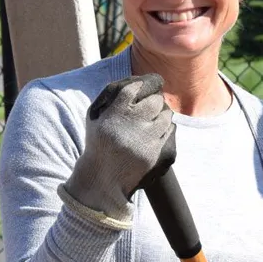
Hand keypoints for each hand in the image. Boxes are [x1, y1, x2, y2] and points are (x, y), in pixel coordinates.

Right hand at [59, 74, 174, 228]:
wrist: (103, 178)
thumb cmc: (98, 144)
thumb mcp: (95, 119)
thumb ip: (110, 100)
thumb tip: (134, 83)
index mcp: (113, 115)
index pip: (132, 89)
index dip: (140, 86)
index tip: (142, 88)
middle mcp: (129, 125)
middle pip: (154, 101)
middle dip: (154, 101)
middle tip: (152, 104)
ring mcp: (143, 139)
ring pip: (165, 115)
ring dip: (161, 114)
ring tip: (154, 119)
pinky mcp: (153, 152)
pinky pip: (168, 131)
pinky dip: (164, 128)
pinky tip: (156, 131)